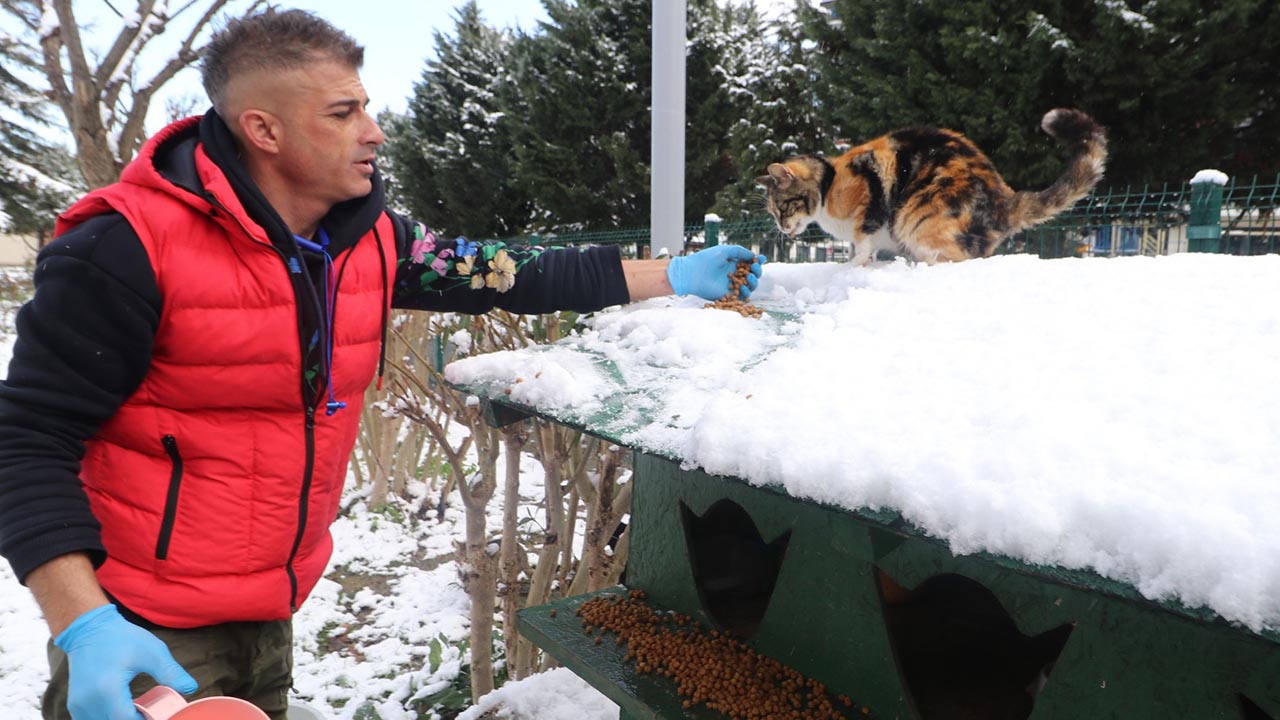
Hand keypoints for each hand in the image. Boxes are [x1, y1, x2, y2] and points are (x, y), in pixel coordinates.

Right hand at [54, 604, 197, 719]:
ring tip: (140, 711)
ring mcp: (78, 705)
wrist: (89, 630)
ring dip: (122, 719)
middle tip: (153, 712)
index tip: (161, 715)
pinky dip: (109, 718)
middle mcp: (88, 701)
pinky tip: (124, 710)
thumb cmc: (121, 638)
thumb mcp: (152, 652)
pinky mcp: (75, 705)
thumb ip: (171, 672)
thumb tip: (191, 688)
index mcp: (108, 689)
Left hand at [665, 244, 765, 299]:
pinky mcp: (728, 296)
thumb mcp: (724, 251)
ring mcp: (731, 286)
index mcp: (733, 264)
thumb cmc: (705, 259)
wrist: (691, 273)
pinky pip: (742, 297)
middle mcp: (734, 275)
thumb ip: (739, 251)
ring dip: (754, 282)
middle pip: (753, 275)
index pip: (749, 264)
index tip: (760, 258)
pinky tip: (743, 287)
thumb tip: (754, 256)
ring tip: (749, 277)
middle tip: (755, 268)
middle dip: (757, 271)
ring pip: (750, 287)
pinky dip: (746, 293)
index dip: (757, 262)